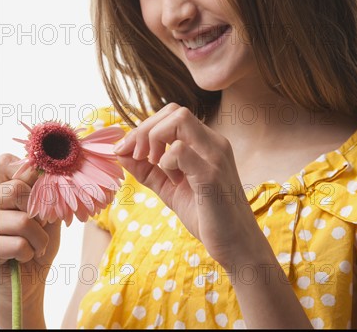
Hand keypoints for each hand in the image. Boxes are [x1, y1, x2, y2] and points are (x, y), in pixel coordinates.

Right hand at [0, 153, 60, 305]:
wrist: (29, 280)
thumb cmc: (38, 240)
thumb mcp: (48, 209)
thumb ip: (47, 188)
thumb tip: (53, 171)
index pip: (7, 162)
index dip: (31, 177)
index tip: (42, 194)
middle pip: (15, 190)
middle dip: (38, 211)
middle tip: (41, 224)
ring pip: (21, 219)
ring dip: (39, 236)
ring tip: (36, 244)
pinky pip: (17, 244)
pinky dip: (29, 252)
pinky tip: (23, 257)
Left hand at [115, 103, 259, 267]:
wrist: (236, 246)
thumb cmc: (207, 216)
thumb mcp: (169, 187)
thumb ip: (146, 169)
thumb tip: (120, 152)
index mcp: (206, 142)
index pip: (172, 114)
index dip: (145, 127)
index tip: (127, 150)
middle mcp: (213, 142)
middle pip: (174, 110)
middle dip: (145, 129)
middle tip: (136, 156)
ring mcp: (215, 156)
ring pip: (179, 120)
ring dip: (154, 139)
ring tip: (154, 165)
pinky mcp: (211, 175)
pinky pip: (180, 151)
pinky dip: (166, 162)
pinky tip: (173, 181)